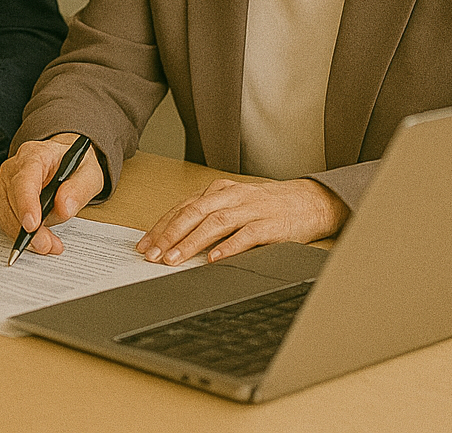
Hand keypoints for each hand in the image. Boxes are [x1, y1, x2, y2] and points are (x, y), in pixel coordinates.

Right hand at [0, 133, 104, 254]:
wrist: (66, 161)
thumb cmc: (75, 164)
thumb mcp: (89, 173)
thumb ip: (79, 189)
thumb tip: (64, 207)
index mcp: (36, 154)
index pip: (25, 179)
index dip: (26, 203)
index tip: (32, 225)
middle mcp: (16, 167)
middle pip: (12, 198)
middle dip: (26, 226)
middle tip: (46, 245)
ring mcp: (7, 182)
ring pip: (5, 211)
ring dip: (22, 233)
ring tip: (47, 245)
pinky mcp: (6, 198)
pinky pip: (6, 218)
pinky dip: (19, 233)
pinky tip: (39, 241)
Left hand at [136, 177, 350, 264]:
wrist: (308, 202)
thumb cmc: (265, 207)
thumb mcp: (232, 205)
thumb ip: (206, 217)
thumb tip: (172, 239)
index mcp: (218, 192)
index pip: (181, 209)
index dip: (160, 227)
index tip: (143, 245)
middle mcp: (231, 196)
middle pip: (193, 213)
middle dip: (169, 235)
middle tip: (152, 254)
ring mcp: (250, 209)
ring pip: (215, 223)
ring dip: (191, 242)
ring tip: (174, 259)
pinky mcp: (270, 224)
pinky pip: (246, 236)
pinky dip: (228, 247)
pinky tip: (214, 258)